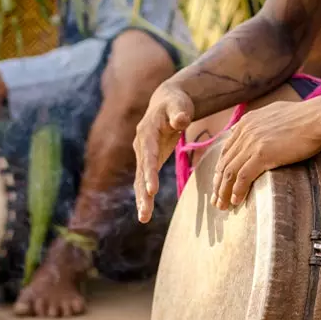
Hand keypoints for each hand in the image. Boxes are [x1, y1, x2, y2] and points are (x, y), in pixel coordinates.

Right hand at [133, 84, 193, 222]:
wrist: (166, 102)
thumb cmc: (176, 103)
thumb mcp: (179, 104)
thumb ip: (180, 112)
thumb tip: (181, 120)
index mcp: (148, 132)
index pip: (149, 154)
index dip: (150, 172)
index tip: (152, 190)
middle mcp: (141, 144)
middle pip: (141, 171)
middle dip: (142, 192)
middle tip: (145, 212)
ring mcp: (142, 153)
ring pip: (139, 179)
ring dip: (142, 199)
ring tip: (144, 218)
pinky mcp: (147, 160)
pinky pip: (143, 180)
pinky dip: (144, 195)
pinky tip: (145, 213)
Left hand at [210, 98, 320, 209]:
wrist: (318, 118)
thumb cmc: (306, 118)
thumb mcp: (275, 114)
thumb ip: (260, 123)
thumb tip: (252, 130)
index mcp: (246, 122)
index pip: (227, 150)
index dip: (221, 169)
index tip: (220, 183)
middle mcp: (245, 131)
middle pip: (224, 163)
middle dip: (218, 184)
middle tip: (216, 200)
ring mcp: (252, 143)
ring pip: (230, 172)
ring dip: (224, 191)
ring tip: (222, 206)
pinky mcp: (262, 154)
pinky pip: (243, 177)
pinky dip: (237, 191)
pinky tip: (236, 201)